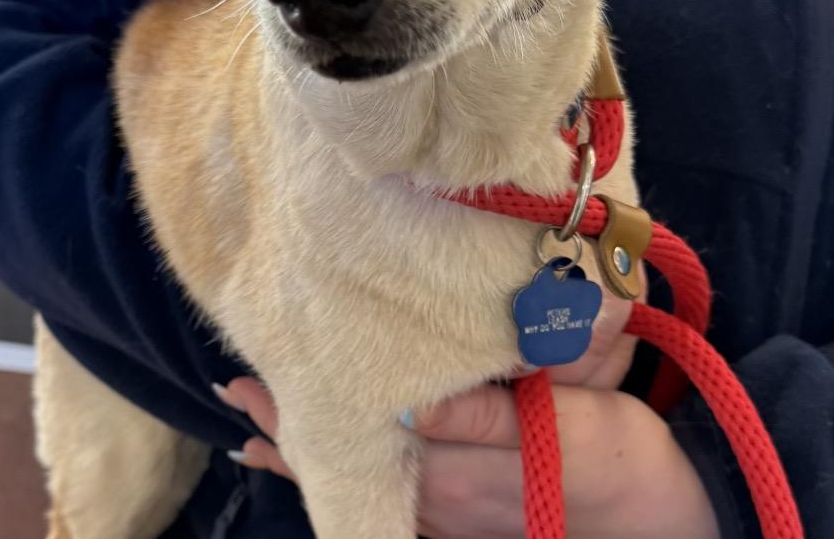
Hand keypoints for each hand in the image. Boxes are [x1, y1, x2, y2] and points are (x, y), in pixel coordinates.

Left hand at [215, 269, 717, 537]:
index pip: (356, 445)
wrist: (667, 519)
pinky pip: (387, 492)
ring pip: (359, 479)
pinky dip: (344, 471)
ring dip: (306, 450)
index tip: (249, 383)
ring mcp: (449, 513)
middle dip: (286, 429)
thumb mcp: (567, 432)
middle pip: (344, 464)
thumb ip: (486, 419)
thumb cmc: (621, 467)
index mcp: (453, 474)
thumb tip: (409, 401)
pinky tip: (323, 456)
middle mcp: (438, 500)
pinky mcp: (465, 512)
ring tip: (254, 423)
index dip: (298, 416)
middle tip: (234, 390)